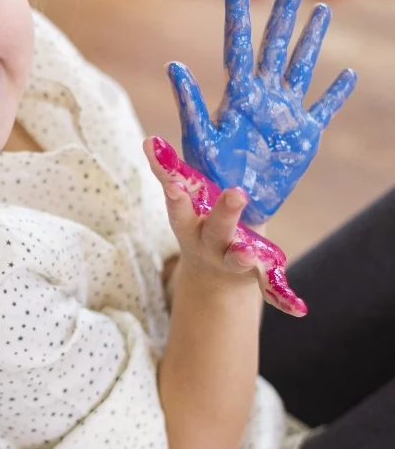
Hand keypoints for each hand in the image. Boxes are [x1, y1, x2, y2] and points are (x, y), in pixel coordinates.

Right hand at [145, 136, 306, 316]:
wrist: (212, 273)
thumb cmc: (200, 223)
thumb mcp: (186, 202)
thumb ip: (170, 174)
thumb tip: (149, 140)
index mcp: (189, 222)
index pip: (180, 206)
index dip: (177, 196)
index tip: (174, 185)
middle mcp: (207, 243)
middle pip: (214, 229)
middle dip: (223, 213)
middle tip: (235, 194)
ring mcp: (229, 261)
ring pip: (236, 258)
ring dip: (242, 256)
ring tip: (249, 254)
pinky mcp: (255, 275)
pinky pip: (270, 287)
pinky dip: (283, 298)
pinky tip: (299, 308)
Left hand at [168, 0, 356, 224]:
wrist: (229, 210)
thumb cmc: (206, 177)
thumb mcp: (197, 139)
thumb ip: (190, 104)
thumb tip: (173, 66)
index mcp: (236, 97)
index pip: (237, 46)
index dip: (237, 16)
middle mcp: (261, 98)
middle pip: (274, 46)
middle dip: (282, 13)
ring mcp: (284, 114)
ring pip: (301, 67)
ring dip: (311, 40)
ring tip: (320, 9)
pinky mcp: (304, 137)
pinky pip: (324, 109)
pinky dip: (336, 93)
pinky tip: (347, 75)